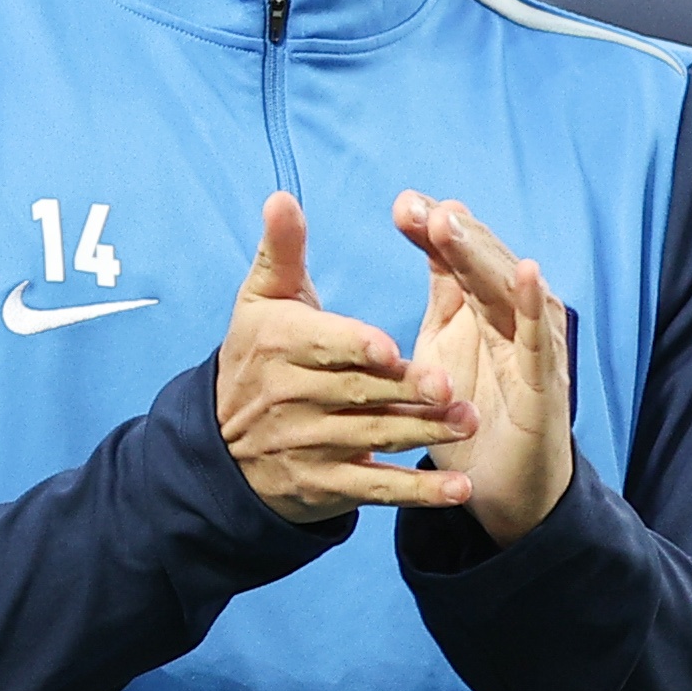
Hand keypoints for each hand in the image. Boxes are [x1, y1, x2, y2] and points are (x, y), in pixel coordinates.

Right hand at [213, 193, 474, 527]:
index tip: (392, 349)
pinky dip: (419, 493)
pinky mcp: (327, 486)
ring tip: (469, 423)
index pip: (323, 345)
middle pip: (357, 393)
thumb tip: (282, 197)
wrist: (223, 446)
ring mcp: (308, 447)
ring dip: (423, 435)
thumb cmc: (258, 355)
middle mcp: (290, 398)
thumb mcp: (262, 300)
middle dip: (405, 392)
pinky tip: (460, 489)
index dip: (357, 348)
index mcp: (279, 345)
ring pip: (374, 438)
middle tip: (452, 387)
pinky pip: (377, 490)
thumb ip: (281, 251)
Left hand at [395, 190, 571, 544]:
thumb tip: (422, 231)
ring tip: (455, 223)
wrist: (501, 492)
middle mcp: (512, 322)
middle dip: (456, 233)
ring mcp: (533, 351)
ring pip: (511, 292)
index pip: (458, 260)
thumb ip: (442, 296)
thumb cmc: (471, 416)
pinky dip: (536, 308)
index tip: (402, 204)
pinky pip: (542, 343)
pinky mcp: (545, 388)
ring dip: (485, 256)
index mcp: (481, 312)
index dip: (435, 231)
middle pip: (485, 267)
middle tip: (423, 207)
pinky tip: (528, 274)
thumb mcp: (444, 350)